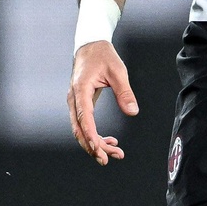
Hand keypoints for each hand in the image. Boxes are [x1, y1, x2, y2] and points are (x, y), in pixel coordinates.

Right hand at [68, 40, 137, 165]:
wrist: (90, 46)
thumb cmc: (103, 56)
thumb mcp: (118, 71)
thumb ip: (125, 92)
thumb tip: (133, 112)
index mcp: (80, 90)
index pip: (83, 118)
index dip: (90, 136)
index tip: (99, 150)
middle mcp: (74, 99)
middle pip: (79, 129)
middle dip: (93, 146)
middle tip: (109, 159)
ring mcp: (74, 102)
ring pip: (80, 130)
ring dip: (95, 143)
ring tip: (115, 152)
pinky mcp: (79, 104)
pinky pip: (83, 124)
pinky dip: (94, 135)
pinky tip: (109, 141)